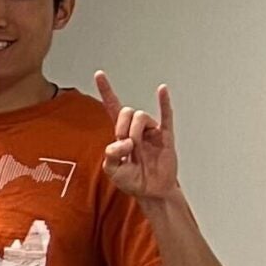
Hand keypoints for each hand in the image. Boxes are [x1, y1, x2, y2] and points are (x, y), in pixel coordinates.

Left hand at [96, 71, 180, 204]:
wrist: (151, 191)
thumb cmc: (133, 180)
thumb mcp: (112, 171)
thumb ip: (110, 156)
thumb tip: (122, 142)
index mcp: (121, 134)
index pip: (112, 107)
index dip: (106, 91)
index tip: (99, 74)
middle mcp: (136, 129)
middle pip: (126, 111)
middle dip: (122, 126)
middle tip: (124, 144)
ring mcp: (151, 131)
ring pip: (141, 117)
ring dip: (135, 132)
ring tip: (136, 148)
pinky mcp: (165, 136)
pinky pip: (166, 115)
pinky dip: (164, 102)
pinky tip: (162, 90)